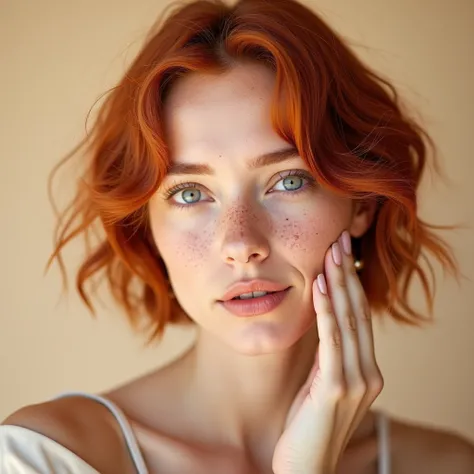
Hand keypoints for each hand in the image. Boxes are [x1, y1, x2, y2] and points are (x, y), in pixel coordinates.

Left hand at [272, 230, 383, 473]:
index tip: (343, 252)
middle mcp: (368, 372)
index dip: (352, 282)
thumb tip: (322, 323)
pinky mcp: (335, 389)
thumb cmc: (308, 426)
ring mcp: (355, 381)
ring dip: (340, 282)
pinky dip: (327, 310)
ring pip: (349, 320)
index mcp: (366, 370)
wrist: (305, 470)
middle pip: (358, 311)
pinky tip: (321, 286)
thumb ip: (327, 357)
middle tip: (342, 237)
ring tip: (333, 250)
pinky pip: (332, 340)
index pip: (360, 317)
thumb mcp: (320, 384)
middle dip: (348, 272)